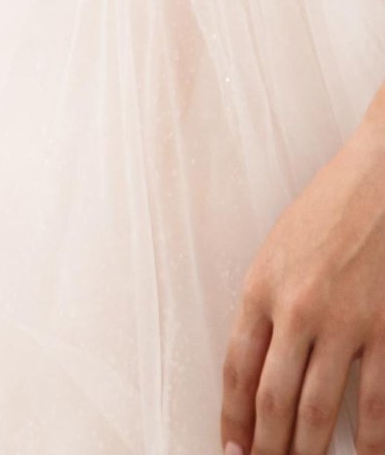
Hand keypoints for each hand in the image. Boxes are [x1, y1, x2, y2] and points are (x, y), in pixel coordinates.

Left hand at [220, 111, 384, 454]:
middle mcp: (297, 309)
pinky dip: (372, 439)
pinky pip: (377, 401)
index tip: (232, 449)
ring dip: (309, 450)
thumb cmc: (328, 209)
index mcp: (261, 286)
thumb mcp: (278, 249)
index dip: (232, 418)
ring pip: (320, 410)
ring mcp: (345, 322)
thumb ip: (266, 303)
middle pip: (274, 400)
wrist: (378, 175)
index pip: (237, 369)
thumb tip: (258, 364)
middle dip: (268, 447)